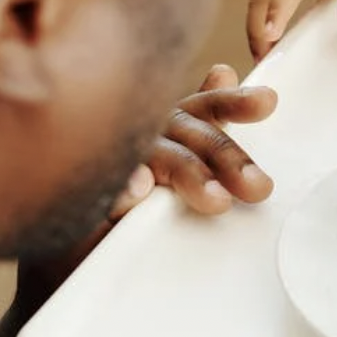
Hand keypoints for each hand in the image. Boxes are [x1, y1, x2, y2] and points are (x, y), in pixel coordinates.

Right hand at [0, 64, 277, 336]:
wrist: (68, 266)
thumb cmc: (127, 210)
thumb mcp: (172, 165)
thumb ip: (200, 127)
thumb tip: (222, 70)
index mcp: (163, 130)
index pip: (202, 109)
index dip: (233, 102)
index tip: (268, 102)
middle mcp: (136, 138)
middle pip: (186, 133)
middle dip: (225, 156)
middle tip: (258, 187)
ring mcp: (105, 165)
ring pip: (154, 156)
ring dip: (186, 172)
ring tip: (216, 199)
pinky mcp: (76, 202)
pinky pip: (101, 190)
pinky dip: (120, 190)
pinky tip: (138, 192)